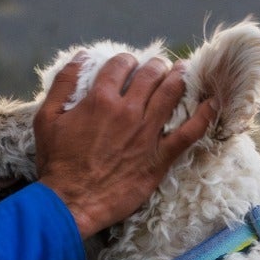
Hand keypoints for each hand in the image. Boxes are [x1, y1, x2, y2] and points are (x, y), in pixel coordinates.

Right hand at [33, 53, 215, 239]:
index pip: (120, 65)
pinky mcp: (159, 157)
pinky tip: (213, 102)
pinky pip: (189, 132)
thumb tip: (80, 57)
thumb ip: (62, 84)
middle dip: (156, 64)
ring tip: (183, 71)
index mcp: (100, 99)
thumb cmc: (56, 162)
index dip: (126, 60)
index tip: (128, 64)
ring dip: (179, 77)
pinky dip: (204, 115)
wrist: (71, 202)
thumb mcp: (46, 118)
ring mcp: (146, 133)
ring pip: (171, 94)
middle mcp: (127, 111)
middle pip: (150, 74)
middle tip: (159, 65)